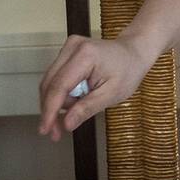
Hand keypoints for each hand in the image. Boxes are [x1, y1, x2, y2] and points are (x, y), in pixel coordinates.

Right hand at [36, 34, 153, 141]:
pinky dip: (62, 94)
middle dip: (51, 110)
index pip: (59, 87)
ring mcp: (68, 48)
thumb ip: (87, 108)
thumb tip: (66, 123)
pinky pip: (56, 78)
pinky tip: (75, 101)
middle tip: (55, 132)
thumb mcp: (112, 95)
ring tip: (76, 111)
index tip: (45, 129)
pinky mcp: (66, 53)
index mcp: (85, 55)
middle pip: (49, 85)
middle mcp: (72, 47)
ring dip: (58, 102)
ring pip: (50, 83)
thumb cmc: (128, 70)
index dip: (50, 111)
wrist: (134, 53)